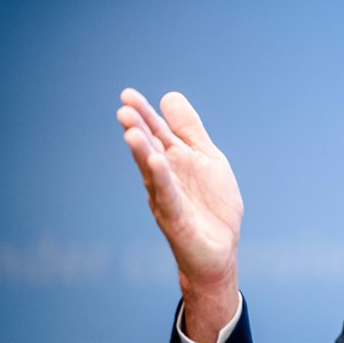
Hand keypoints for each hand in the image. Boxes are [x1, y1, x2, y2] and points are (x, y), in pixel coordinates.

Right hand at [117, 88, 242, 342]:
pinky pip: (168, 195)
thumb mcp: (207, 158)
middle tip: (124, 109)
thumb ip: (190, 130)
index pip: (157, 133)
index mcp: (175, 160)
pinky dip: (162, 179)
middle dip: (138, 130)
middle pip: (150, 149)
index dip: (144, 114)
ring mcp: (168, 197)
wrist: (219, 250)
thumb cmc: (211, 204)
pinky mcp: (176, 218)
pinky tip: (156, 162)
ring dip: (142, 152)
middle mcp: (166, 176)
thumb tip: (168, 96)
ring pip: (153, 171)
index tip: (127, 94)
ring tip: (131, 131)